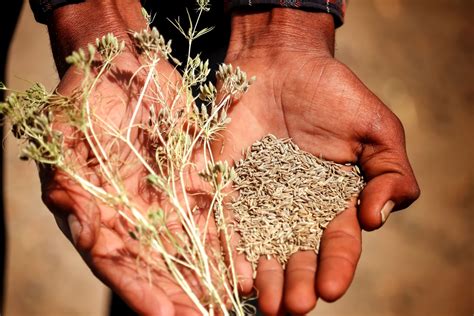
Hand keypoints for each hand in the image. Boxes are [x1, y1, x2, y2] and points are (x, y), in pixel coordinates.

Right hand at [41, 2, 223, 314]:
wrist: (119, 66)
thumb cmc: (81, 102)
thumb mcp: (63, 143)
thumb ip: (72, 192)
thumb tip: (86, 236)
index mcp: (98, 214)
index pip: (119, 264)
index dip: (141, 293)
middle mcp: (134, 216)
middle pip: (161, 267)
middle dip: (186, 295)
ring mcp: (166, 200)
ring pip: (192, 248)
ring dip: (214, 277)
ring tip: (238, 300)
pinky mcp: (194, 180)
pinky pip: (215, 215)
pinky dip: (230, 241)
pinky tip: (249, 264)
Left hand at [217, 9, 419, 314]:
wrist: (281, 63)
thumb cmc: (333, 94)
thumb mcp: (376, 129)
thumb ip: (390, 173)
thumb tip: (377, 218)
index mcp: (335, 202)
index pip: (339, 244)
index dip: (337, 267)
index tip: (331, 288)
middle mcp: (297, 209)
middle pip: (298, 255)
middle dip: (296, 283)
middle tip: (292, 307)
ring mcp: (260, 200)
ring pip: (262, 248)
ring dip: (263, 278)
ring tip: (263, 302)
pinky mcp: (228, 186)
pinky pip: (227, 221)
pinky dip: (229, 247)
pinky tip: (231, 271)